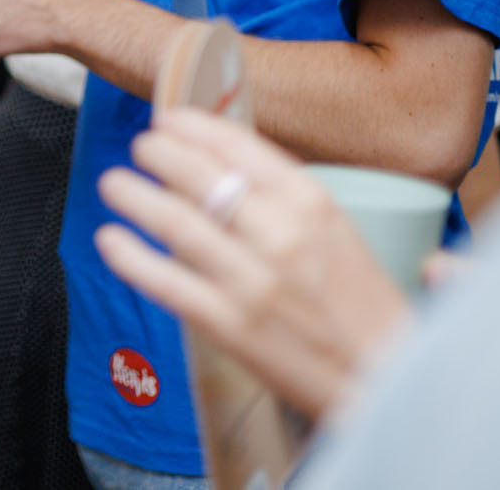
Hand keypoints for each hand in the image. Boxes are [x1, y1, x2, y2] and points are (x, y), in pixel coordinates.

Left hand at [92, 108, 411, 420]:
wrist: (390, 379)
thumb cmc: (367, 309)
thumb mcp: (341, 234)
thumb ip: (290, 201)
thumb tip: (229, 169)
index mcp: (313, 204)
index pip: (238, 145)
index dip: (193, 127)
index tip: (169, 120)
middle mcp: (280, 233)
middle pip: (198, 176)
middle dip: (158, 153)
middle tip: (140, 147)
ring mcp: (252, 280)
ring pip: (174, 223)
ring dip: (134, 196)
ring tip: (113, 183)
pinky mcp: (229, 324)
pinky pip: (166, 282)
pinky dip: (131, 258)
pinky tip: (109, 240)